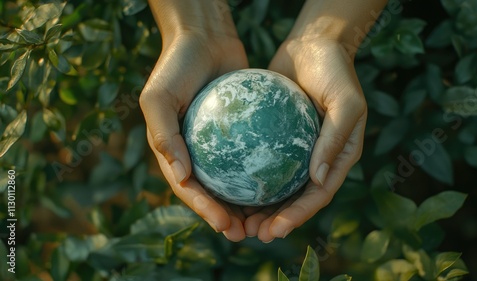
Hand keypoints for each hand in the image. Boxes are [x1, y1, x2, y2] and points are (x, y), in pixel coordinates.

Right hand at [139, 0, 248, 240]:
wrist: (203, 36)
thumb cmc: (175, 65)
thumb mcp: (158, 98)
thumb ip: (164, 136)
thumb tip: (180, 177)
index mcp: (172, 150)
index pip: (188, 189)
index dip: (204, 210)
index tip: (225, 225)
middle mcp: (194, 150)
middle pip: (212, 191)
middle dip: (227, 216)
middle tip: (248, 232)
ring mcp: (218, 142)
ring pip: (234, 178)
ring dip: (247, 201)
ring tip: (267, 217)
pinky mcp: (240, 130)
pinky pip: (252, 153)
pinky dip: (262, 169)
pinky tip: (282, 180)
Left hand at [244, 38, 366, 241]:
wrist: (314, 44)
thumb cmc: (336, 70)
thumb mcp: (346, 101)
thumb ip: (335, 139)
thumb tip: (318, 180)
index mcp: (339, 157)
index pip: (318, 195)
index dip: (299, 216)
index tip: (277, 231)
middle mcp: (318, 158)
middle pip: (295, 198)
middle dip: (276, 220)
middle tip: (252, 234)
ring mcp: (296, 149)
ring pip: (277, 185)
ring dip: (259, 206)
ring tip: (237, 221)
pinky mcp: (276, 137)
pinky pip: (261, 160)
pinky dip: (248, 176)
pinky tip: (227, 184)